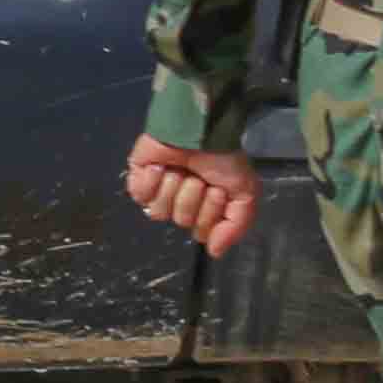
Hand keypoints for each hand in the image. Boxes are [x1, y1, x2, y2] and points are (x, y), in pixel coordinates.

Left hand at [125, 132, 258, 256]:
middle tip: (199, 176)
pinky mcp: (138, 179)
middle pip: (182, 220)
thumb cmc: (224, 158)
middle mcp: (181, 202)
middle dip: (193, 195)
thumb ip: (235, 227)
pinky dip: (152, 180)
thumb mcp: (245, 193)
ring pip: (160, 211)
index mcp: (204, 209)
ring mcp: (159, 192)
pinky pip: (139, 196)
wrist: (200, 130)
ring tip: (182, 169)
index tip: (218, 190)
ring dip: (175, 186)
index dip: (210, 213)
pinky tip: (161, 167)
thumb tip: (215, 252)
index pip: (201, 232)